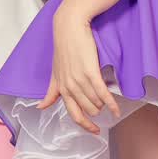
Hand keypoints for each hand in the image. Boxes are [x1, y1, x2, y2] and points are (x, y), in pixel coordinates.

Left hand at [40, 4, 115, 134]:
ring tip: (108, 102)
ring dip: (103, 105)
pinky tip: (117, 110)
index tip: (94, 130)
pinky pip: (102, 93)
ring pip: (95, 102)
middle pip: (87, 110)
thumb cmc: (64, 49)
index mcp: (61, 89)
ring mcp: (80, 80)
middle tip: (104, 111)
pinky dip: (111, 103)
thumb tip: (41, 107)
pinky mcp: (91, 72)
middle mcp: (69, 87)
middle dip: (97, 113)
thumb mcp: (55, 73)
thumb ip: (51, 92)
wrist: (69, 27)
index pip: (73, 114)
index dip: (85, 125)